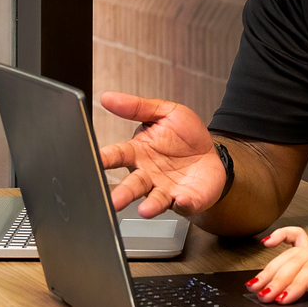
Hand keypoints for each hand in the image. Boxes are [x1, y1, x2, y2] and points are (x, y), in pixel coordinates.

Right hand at [98, 92, 225, 217]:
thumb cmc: (184, 136)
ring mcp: (165, 189)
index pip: (117, 155)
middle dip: (122, 193)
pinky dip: (183, 203)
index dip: (106, 158)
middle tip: (113, 200)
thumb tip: (109, 97)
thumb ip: (138, 107)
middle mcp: (148, 175)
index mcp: (139, 153)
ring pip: (153, 200)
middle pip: (132, 185)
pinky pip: (183, 204)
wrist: (211, 154)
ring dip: (149, 205)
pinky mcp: (186, 199)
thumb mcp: (165, 113)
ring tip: (146, 209)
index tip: (96, 159)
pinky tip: (183, 199)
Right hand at [247, 227, 307, 306]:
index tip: (284, 298)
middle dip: (279, 280)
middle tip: (264, 297)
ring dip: (272, 269)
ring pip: (291, 255)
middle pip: (298, 262)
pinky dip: (280, 237)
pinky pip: (294, 238)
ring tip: (256, 285)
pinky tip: (266, 243)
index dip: (298, 283)